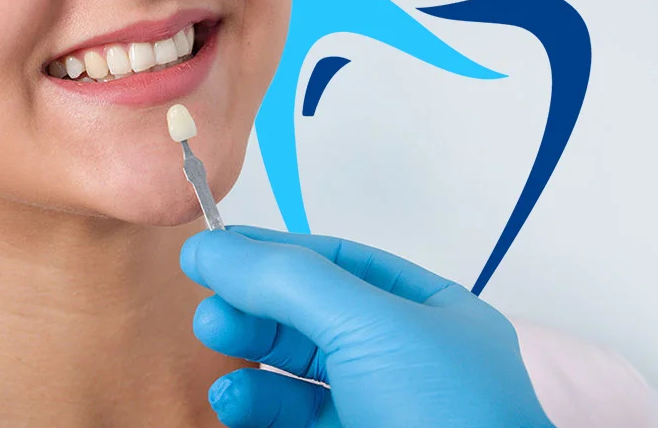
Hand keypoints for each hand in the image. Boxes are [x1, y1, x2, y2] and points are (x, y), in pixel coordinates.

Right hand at [177, 225, 553, 427]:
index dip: (278, 251)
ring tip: (215, 343)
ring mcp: (378, 412)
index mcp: (434, 316)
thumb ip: (284, 280)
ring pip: (294, 372)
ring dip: (249, 353)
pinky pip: (289, 418)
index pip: (343, 264)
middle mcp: (407, 362)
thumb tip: (209, 247)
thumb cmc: (448, 417)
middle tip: (209, 306)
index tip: (216, 247)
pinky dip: (254, 405)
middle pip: (310, 316)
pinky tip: (232, 399)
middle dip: (255, 305)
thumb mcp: (368, 325)